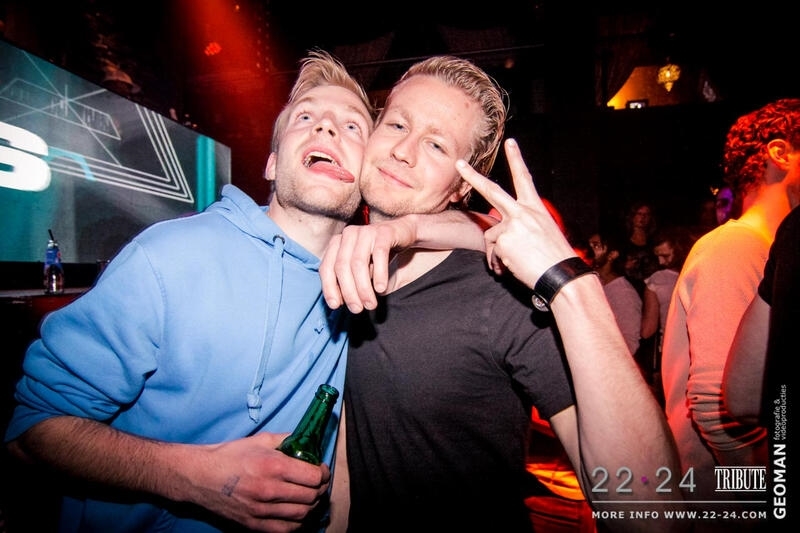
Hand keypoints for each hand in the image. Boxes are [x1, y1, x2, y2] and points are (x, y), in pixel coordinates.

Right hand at [190, 432, 330, 531]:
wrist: (200, 476)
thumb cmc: (230, 456)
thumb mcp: (260, 440)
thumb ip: (286, 440)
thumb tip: (307, 440)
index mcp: (273, 466)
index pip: (313, 477)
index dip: (322, 473)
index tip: (320, 469)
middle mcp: (269, 490)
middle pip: (311, 496)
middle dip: (319, 489)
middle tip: (318, 483)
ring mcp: (261, 510)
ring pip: (302, 514)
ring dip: (311, 505)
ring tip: (309, 497)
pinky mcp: (254, 524)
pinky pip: (286, 529)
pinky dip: (297, 522)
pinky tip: (297, 512)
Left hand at [321, 218, 416, 312]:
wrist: (402, 234)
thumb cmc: (377, 255)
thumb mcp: (360, 268)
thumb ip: (349, 280)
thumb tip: (339, 301)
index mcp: (337, 243)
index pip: (327, 267)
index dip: (329, 288)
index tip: (336, 306)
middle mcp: (348, 235)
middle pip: (342, 267)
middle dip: (348, 291)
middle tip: (357, 309)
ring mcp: (365, 231)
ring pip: (358, 263)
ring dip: (363, 287)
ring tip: (370, 304)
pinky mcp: (384, 232)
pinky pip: (379, 254)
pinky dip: (379, 274)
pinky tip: (380, 289)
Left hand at [456, 138, 576, 288]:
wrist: (561, 274)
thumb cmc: (554, 258)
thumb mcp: (544, 232)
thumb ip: (523, 226)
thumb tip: (504, 234)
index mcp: (535, 208)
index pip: (524, 178)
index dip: (516, 159)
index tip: (510, 143)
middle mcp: (522, 212)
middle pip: (492, 190)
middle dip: (473, 176)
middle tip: (459, 164)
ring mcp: (511, 225)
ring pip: (491, 236)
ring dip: (496, 253)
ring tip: (510, 265)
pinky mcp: (503, 240)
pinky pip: (492, 253)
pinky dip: (498, 263)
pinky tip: (510, 269)